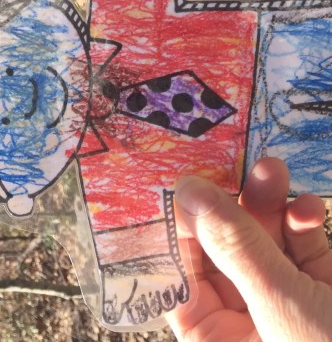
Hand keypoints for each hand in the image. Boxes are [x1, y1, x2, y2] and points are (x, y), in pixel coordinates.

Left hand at [167, 157, 331, 340]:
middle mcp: (249, 329)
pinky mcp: (328, 294)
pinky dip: (305, 226)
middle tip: (230, 167)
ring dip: (268, 207)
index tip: (177, 186)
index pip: (180, 281)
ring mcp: (291, 310)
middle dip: (229, 210)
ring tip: (272, 171)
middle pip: (223, 256)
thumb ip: (237, 249)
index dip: (175, 233)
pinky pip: (306, 253)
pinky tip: (308, 209)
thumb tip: (191, 193)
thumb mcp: (284, 309)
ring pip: (265, 247)